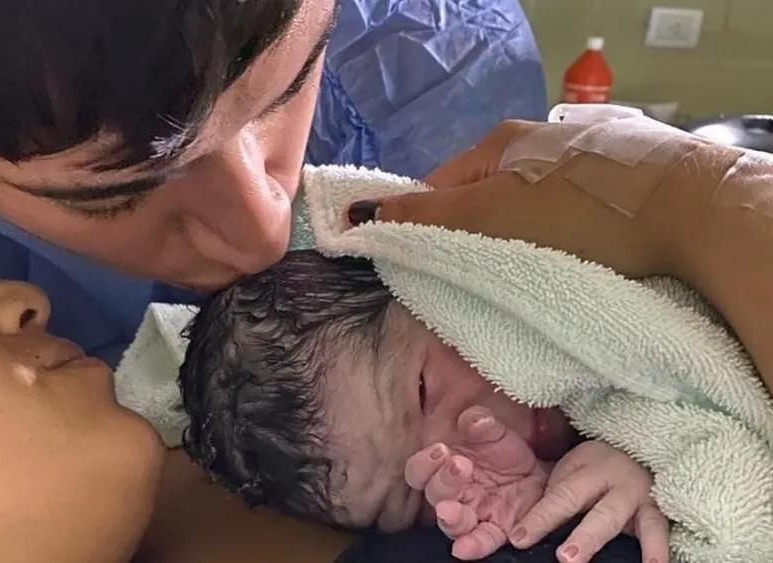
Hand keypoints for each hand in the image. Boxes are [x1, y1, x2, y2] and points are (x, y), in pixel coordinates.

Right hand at [345, 119, 735, 279]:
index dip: (424, 231)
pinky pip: (569, 215)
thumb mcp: (489, 216)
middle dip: (473, 240)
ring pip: (526, 209)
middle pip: (483, 199)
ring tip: (527, 279)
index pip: (438, 187)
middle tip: (480, 284)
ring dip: (517, 242)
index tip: (428, 275)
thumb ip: (424, 218)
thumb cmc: (578, 213)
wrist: (691, 213)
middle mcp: (541, 140)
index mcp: (502, 141)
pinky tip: (574, 261)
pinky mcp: (621, 183)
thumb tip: (354, 215)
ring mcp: (584, 158)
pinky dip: (561, 240)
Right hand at [404, 406, 548, 559]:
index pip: (419, 471)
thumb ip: (482, 423)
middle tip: (459, 465)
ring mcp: (472, 515)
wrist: (539, 471)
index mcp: (443, 469)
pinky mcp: (494, 531)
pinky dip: (471, 546)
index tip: (440, 450)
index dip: (424, 463)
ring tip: (449, 510)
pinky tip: (464, 548)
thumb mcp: (496, 432)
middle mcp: (452, 495)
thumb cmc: (506, 452)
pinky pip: (480, 542)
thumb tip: (474, 420)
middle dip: (442, 481)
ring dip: (449, 517)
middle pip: (433, 495)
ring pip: (451, 523)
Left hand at [509, 440, 669, 562]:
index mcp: (589, 469)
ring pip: (643, 522)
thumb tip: (527, 532)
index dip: (540, 519)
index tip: (519, 539)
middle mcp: (620, 482)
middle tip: (566, 559)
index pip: (561, 497)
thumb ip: (557, 496)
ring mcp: (644, 497)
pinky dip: (661, 549)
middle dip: (585, 538)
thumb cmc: (593, 469)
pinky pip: (663, 530)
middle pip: (602, 514)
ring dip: (641, 546)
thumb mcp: (571, 471)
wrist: (633, 451)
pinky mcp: (661, 511)